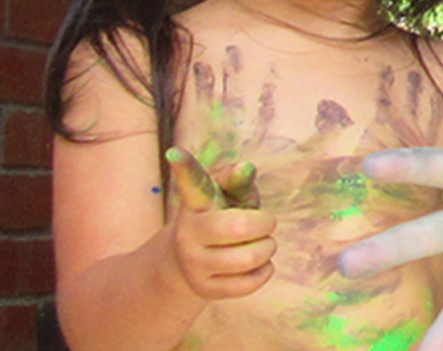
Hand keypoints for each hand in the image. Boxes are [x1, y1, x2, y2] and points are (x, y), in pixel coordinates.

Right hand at [163, 149, 272, 300]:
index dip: (185, 167)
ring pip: (250, 258)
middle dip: (265, 224)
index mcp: (195, 203)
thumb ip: (236, 180)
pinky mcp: (204, 289)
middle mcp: (188, 233)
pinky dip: (265, 271)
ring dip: (267, 249)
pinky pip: (251, 282)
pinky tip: (257, 265)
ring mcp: (193, 264)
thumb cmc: (220, 218)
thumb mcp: (226, 196)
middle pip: (241, 226)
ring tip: (262, 245)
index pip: (192, 183)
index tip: (174, 152)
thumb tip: (246, 168)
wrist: (190, 262)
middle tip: (265, 224)